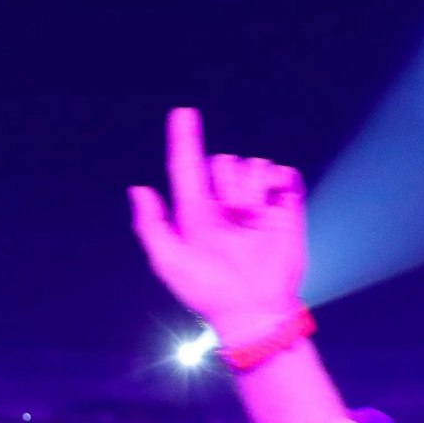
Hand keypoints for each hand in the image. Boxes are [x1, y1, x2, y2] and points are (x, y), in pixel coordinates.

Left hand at [129, 108, 306, 342]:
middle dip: (228, 180)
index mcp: (197, 214)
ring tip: (253, 217)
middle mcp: (226, 206)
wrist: (254, 310)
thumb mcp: (171, 264)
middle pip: (224, 162)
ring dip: (251, 186)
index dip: (184, 140)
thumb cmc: (209, 293)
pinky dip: (278, 179)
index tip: (182, 113)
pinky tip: (273, 202)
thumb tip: (138, 190)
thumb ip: (151, 227)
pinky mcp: (285, 209)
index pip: (187, 168)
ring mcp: (257, 206)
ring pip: (252, 165)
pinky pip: (283, 173)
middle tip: (234, 214)